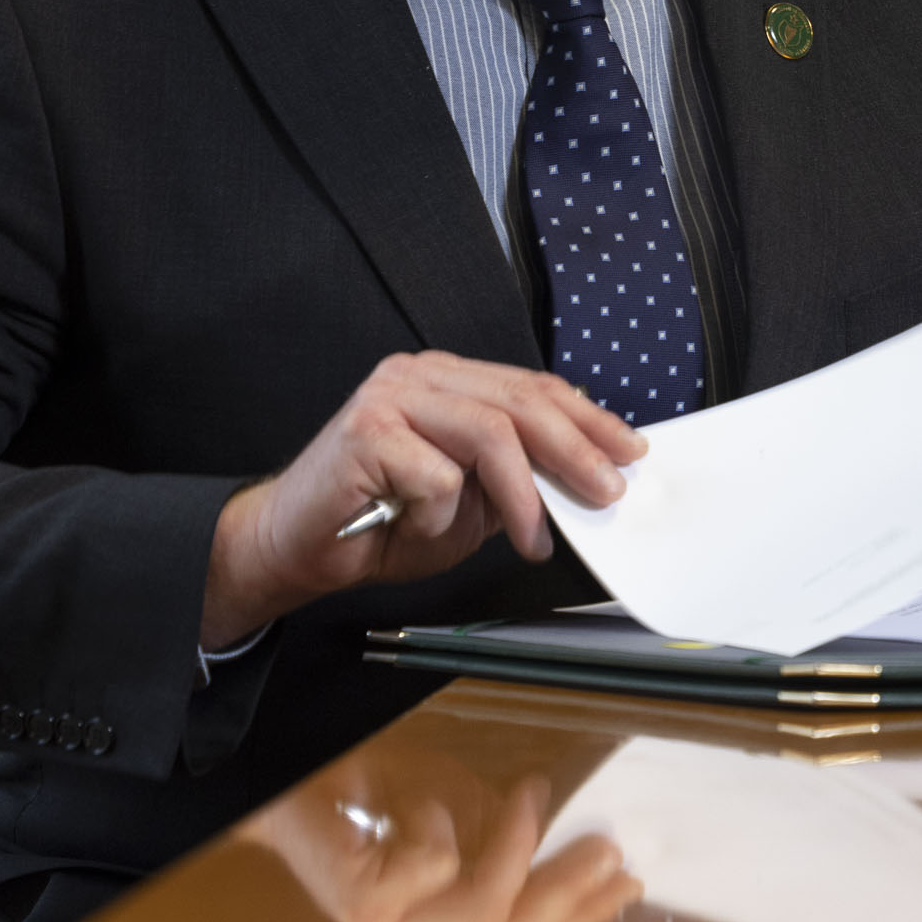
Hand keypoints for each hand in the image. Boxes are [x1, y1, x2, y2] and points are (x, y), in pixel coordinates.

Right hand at [203, 352, 649, 646]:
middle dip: (576, 450)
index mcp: (449, 379)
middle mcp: (421, 374)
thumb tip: (584, 480)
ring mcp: (390, 396)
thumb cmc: (380, 525)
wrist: (292, 547)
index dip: (587, 418)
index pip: (533, 387)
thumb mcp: (468, 505)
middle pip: (521, 402)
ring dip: (523, 495)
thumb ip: (515, 482)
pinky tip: (416, 530)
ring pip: (490, 434)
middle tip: (607, 492)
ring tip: (535, 538)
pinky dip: (440, 516)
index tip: (629, 450)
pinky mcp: (365, 431)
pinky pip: (436, 476)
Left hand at [242, 756, 639, 921]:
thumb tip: (602, 855)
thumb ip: (516, 859)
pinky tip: (424, 805)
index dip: (585, 920)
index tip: (632, 883)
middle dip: (571, 886)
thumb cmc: (384, 812)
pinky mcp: (364, 907)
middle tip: (606, 839)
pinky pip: (439, 864)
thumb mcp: (468, 837)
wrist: (296, 801)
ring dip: (515, 841)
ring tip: (530, 793)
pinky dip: (444, 822)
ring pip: (485, 906)